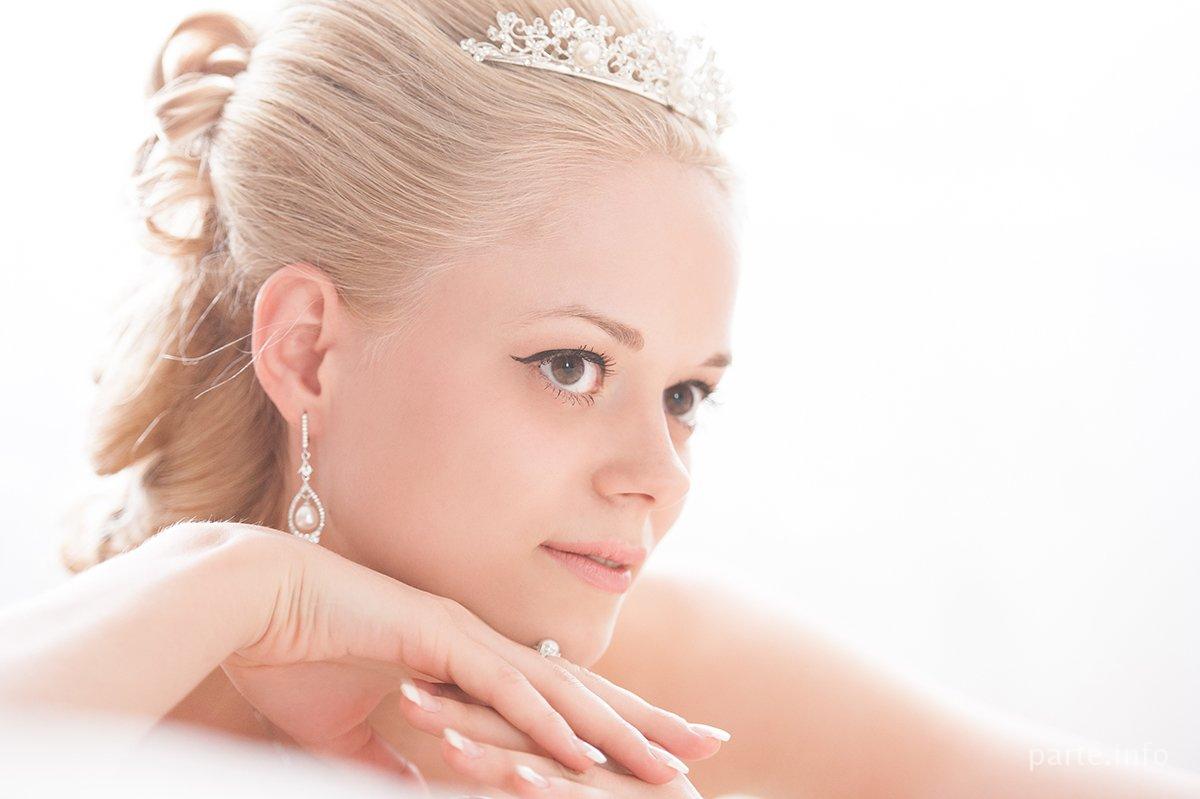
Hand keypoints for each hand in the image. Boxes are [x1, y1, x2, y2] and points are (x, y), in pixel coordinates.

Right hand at [196, 522, 714, 787]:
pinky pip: (503, 690)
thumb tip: (419, 794)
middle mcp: (481, 645)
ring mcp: (464, 638)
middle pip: (581, 693)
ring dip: (618, 732)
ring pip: (559, 694)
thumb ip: (394, 761)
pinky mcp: (436, 639)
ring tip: (672, 764)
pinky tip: (587, 755)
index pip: (556, 702)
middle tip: (706, 749)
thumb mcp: (352, 732)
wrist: (248, 599)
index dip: (611, 727)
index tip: (659, 753)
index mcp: (469, 661)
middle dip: (646, 723)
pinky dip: (547, 725)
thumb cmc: (294, 658)